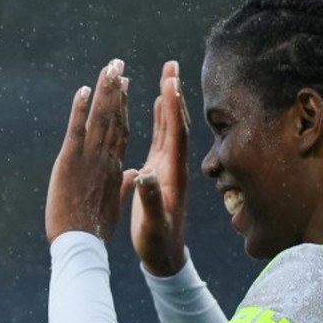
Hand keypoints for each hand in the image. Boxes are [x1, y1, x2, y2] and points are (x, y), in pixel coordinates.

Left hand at [44, 59, 129, 244]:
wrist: (82, 243)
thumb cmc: (95, 229)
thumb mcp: (112, 205)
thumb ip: (121, 186)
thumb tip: (131, 175)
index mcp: (115, 167)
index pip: (122, 130)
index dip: (124, 106)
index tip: (126, 85)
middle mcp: (106, 157)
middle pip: (115, 117)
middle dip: (117, 88)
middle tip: (118, 63)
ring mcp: (90, 157)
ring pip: (100, 117)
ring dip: (105, 90)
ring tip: (109, 67)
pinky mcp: (71, 161)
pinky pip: (77, 129)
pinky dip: (80, 108)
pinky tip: (83, 89)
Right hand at [126, 59, 189, 275]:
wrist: (165, 257)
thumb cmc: (158, 243)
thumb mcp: (153, 224)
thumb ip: (150, 200)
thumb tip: (144, 176)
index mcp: (174, 175)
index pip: (176, 134)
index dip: (173, 109)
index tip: (169, 82)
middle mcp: (175, 166)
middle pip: (178, 123)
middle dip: (175, 94)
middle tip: (171, 65)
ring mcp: (169, 166)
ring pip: (171, 127)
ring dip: (170, 100)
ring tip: (167, 74)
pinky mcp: (160, 170)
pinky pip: (163, 137)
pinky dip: (162, 117)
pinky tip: (158, 103)